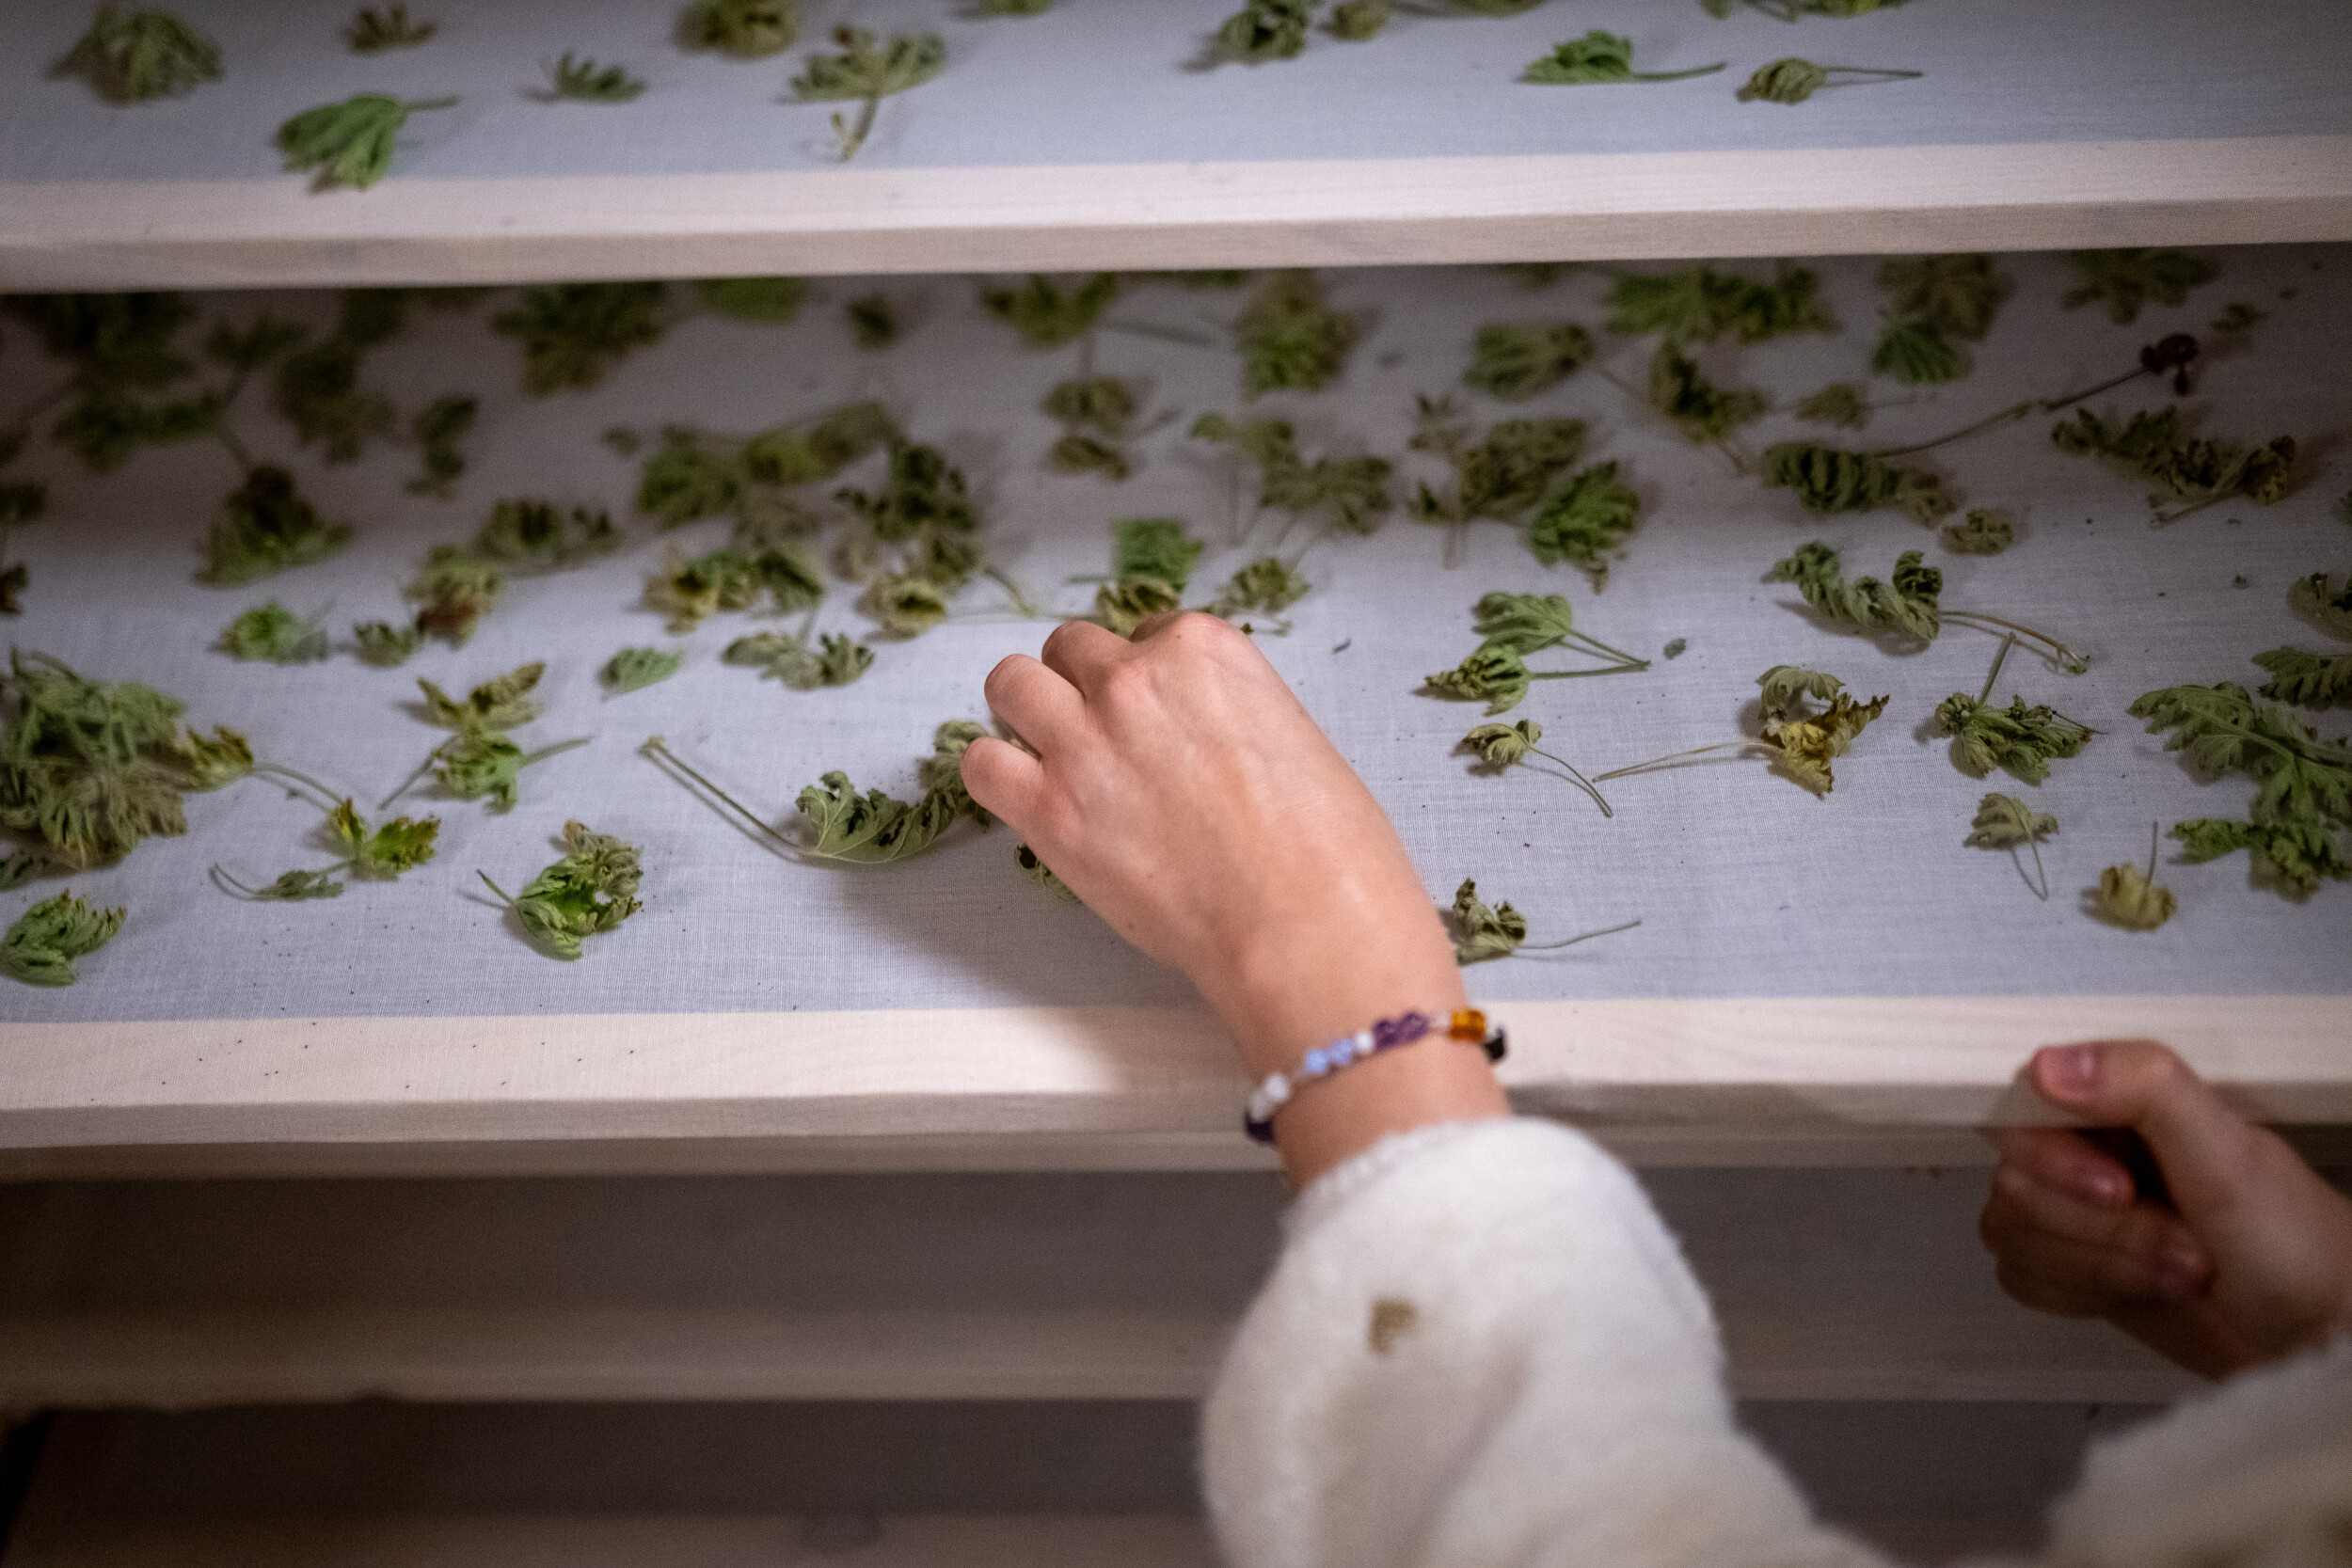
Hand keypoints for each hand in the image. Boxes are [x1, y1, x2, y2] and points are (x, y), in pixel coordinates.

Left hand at [963, 613, 1504, 1182]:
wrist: (1306, 924)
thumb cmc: (1329, 849)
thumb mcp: (1292, 738)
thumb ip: (1226, 715)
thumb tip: (1194, 739)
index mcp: (1205, 648)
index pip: (1145, 633)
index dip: (1146, 678)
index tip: (1157, 720)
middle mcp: (1136, 677)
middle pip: (1069, 649)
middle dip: (1080, 687)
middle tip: (1100, 741)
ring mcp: (1084, 740)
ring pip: (1009, 685)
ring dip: (1025, 715)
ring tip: (1049, 760)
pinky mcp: (1048, 809)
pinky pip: (979, 764)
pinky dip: (995, 776)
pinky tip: (1025, 802)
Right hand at [1980, 1039, 2351, 1379]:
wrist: (2320, 1341)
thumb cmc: (2295, 1246)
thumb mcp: (2228, 1154)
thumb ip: (2145, 1087)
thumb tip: (2047, 1066)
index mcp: (2120, 1104)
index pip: (2023, 1108)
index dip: (2055, 1159)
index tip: (2118, 1188)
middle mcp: (2090, 1151)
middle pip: (2015, 1183)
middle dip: (2102, 1231)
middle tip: (2181, 1242)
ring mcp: (2079, 1214)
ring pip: (2011, 1233)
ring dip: (2101, 1267)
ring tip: (2178, 1272)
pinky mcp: (2074, 1268)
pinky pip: (2019, 1279)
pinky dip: (2080, 1295)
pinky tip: (2142, 1293)